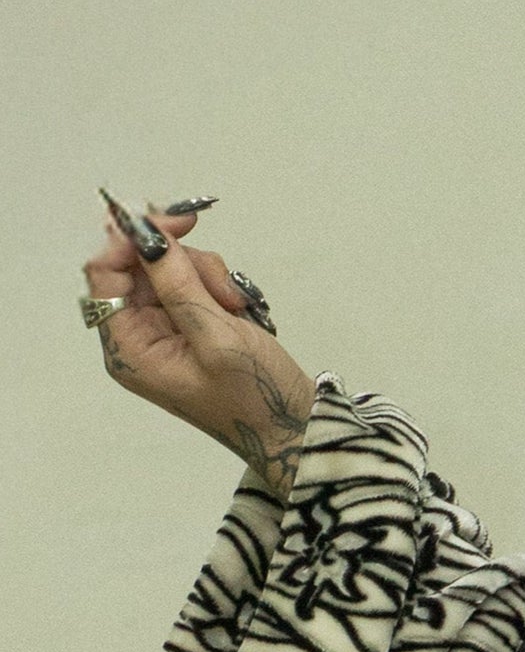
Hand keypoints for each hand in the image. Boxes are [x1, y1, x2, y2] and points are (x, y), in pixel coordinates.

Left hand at [84, 201, 318, 499]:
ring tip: (238, 308)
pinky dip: (218, 287)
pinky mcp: (190, 327)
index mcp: (128, 349)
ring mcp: (165, 332)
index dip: (132, 240)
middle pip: (139, 268)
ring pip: (171, 271)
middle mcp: (138, 338)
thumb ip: (178, 284)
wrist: (292, 430)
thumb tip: (146, 236)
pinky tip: (240, 310)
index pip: (104, 274)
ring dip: (208, 276)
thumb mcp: (217, 337)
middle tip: (225, 282)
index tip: (175, 221)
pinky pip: (192, 285)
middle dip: (184, 264)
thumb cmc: (254, 396)